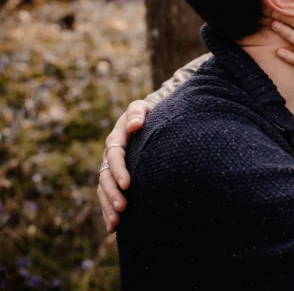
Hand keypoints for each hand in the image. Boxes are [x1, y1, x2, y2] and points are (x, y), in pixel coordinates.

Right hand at [97, 100, 149, 232]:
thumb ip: (138, 113)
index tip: (127, 184)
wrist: (147, 121)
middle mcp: (110, 155)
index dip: (119, 170)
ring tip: (117, 223)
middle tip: (123, 208)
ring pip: (104, 190)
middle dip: (113, 194)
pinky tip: (113, 228)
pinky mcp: (114, 179)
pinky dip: (108, 212)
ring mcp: (110, 168)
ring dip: (108, 207)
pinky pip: (107, 197)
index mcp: (116, 138)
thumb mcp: (143, 108)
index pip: (115, 155)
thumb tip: (135, 125)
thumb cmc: (147, 114)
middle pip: (105, 177)